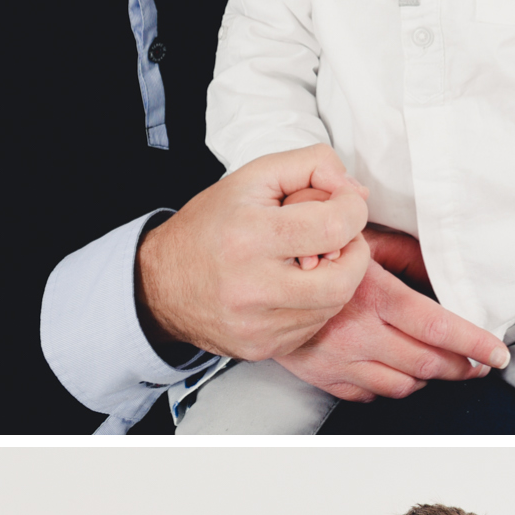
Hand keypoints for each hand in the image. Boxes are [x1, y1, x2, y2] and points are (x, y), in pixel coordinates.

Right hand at [136, 145, 370, 357]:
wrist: (159, 285)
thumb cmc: (209, 226)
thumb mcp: (253, 177)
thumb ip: (310, 165)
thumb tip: (355, 191)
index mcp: (249, 237)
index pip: (334, 228)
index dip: (352, 211)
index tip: (344, 205)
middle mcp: (253, 287)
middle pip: (344, 278)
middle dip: (354, 252)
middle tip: (337, 237)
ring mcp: (258, 325)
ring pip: (334, 305)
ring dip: (338, 277)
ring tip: (312, 259)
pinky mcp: (262, 348)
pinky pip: (315, 326)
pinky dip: (317, 303)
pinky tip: (295, 286)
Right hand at [274, 235, 509, 402]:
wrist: (250, 278)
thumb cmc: (311, 250)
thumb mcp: (362, 238)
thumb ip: (407, 252)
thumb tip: (447, 267)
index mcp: (373, 296)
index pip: (438, 328)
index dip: (475, 344)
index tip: (498, 353)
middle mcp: (357, 334)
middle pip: (428, 363)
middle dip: (463, 366)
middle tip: (480, 362)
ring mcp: (339, 361)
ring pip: (403, 385)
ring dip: (430, 378)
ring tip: (444, 365)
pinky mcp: (322, 377)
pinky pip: (371, 394)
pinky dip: (394, 386)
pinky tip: (402, 371)